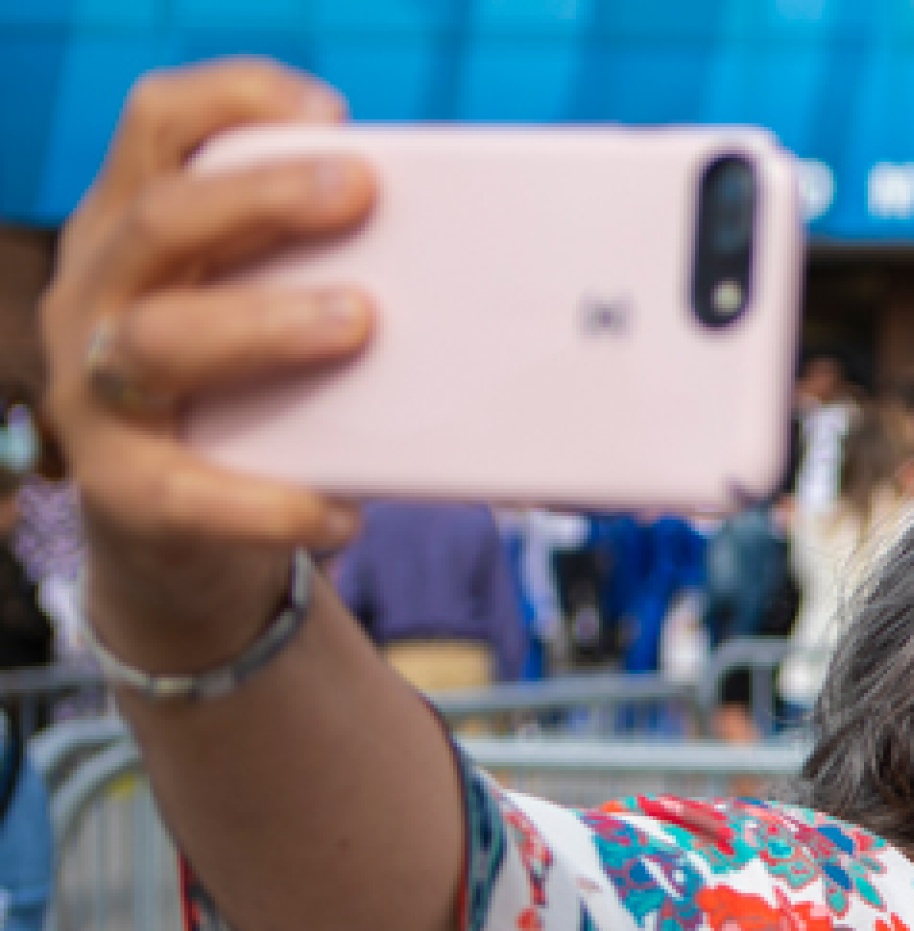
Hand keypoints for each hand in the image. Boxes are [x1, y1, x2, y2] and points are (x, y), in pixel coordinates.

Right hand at [34, 61, 370, 660]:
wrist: (184, 532)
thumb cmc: (257, 392)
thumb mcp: (278, 310)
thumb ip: (345, 271)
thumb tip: (503, 274)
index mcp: (144, 226)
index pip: (162, 124)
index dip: (235, 101)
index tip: (332, 112)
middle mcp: (103, 292)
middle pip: (162, 219)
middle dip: (262, 198)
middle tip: (358, 192)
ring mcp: (96, 388)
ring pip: (159, 340)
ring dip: (261, 325)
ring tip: (356, 324)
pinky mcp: (118, 488)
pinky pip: (182, 493)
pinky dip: (266, 502)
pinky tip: (337, 508)